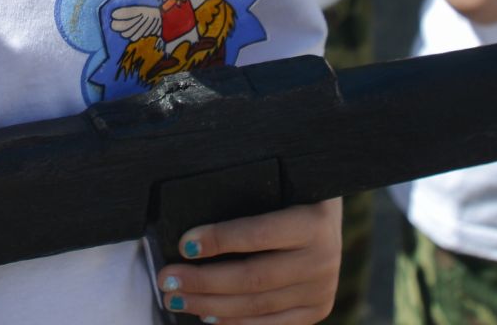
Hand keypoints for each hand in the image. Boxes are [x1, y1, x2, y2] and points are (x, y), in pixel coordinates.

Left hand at [154, 198, 340, 324]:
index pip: (259, 234)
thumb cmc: (291, 193)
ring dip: (210, 305)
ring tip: (176, 299)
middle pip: (253, 277)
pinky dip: (235, 323)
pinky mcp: (316, 309)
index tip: (184, 244)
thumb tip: (192, 233)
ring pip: (257, 305)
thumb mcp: (277, 186)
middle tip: (166, 279)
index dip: (219, 240)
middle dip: (203, 281)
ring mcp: (321, 289)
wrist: (329, 216)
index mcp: (313, 221)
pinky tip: (207, 317)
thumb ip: (245, 201)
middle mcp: (322, 258)